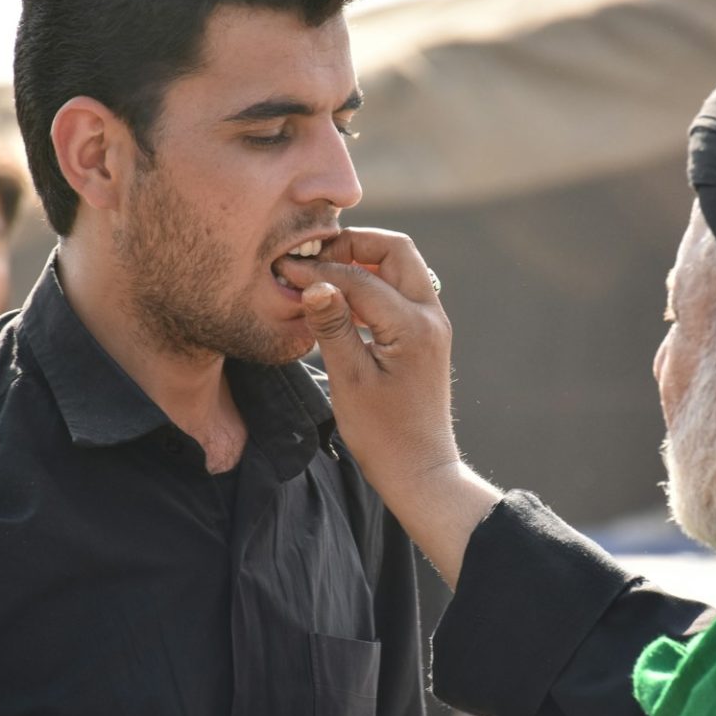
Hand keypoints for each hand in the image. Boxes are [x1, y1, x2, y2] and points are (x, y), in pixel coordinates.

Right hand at [277, 229, 498, 583]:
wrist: (420, 470)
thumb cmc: (383, 434)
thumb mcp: (350, 381)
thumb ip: (333, 328)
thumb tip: (315, 284)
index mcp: (412, 326)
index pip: (360, 278)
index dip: (318, 270)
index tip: (283, 269)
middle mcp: (431, 316)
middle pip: (397, 251)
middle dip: (354, 245)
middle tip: (314, 258)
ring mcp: (432, 325)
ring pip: (402, 268)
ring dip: (364, 262)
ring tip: (323, 275)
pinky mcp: (426, 336)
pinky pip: (402, 291)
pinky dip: (374, 284)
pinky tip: (342, 301)